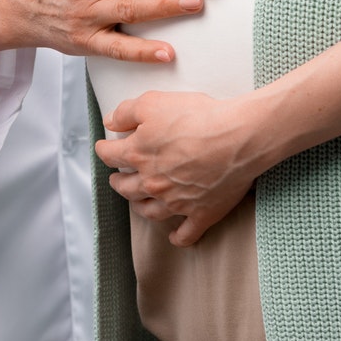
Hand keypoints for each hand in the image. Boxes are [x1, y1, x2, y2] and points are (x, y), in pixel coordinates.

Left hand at [96, 90, 267, 246]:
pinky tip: (174, 237)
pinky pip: (186, 234)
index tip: (103, 147)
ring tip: (138, 202)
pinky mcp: (201, 214)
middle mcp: (153, 182)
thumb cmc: (198, 116)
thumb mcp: (154, 102)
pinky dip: (178, 237)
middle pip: (126, 187)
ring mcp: (176, 202)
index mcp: (139, 154)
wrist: (237, 138)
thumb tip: (110, 121)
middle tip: (116, 177)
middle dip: (118, 181)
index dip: (104, 150)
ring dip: (140, 207)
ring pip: (150, 212)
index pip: (111, 155)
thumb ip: (127, 111)